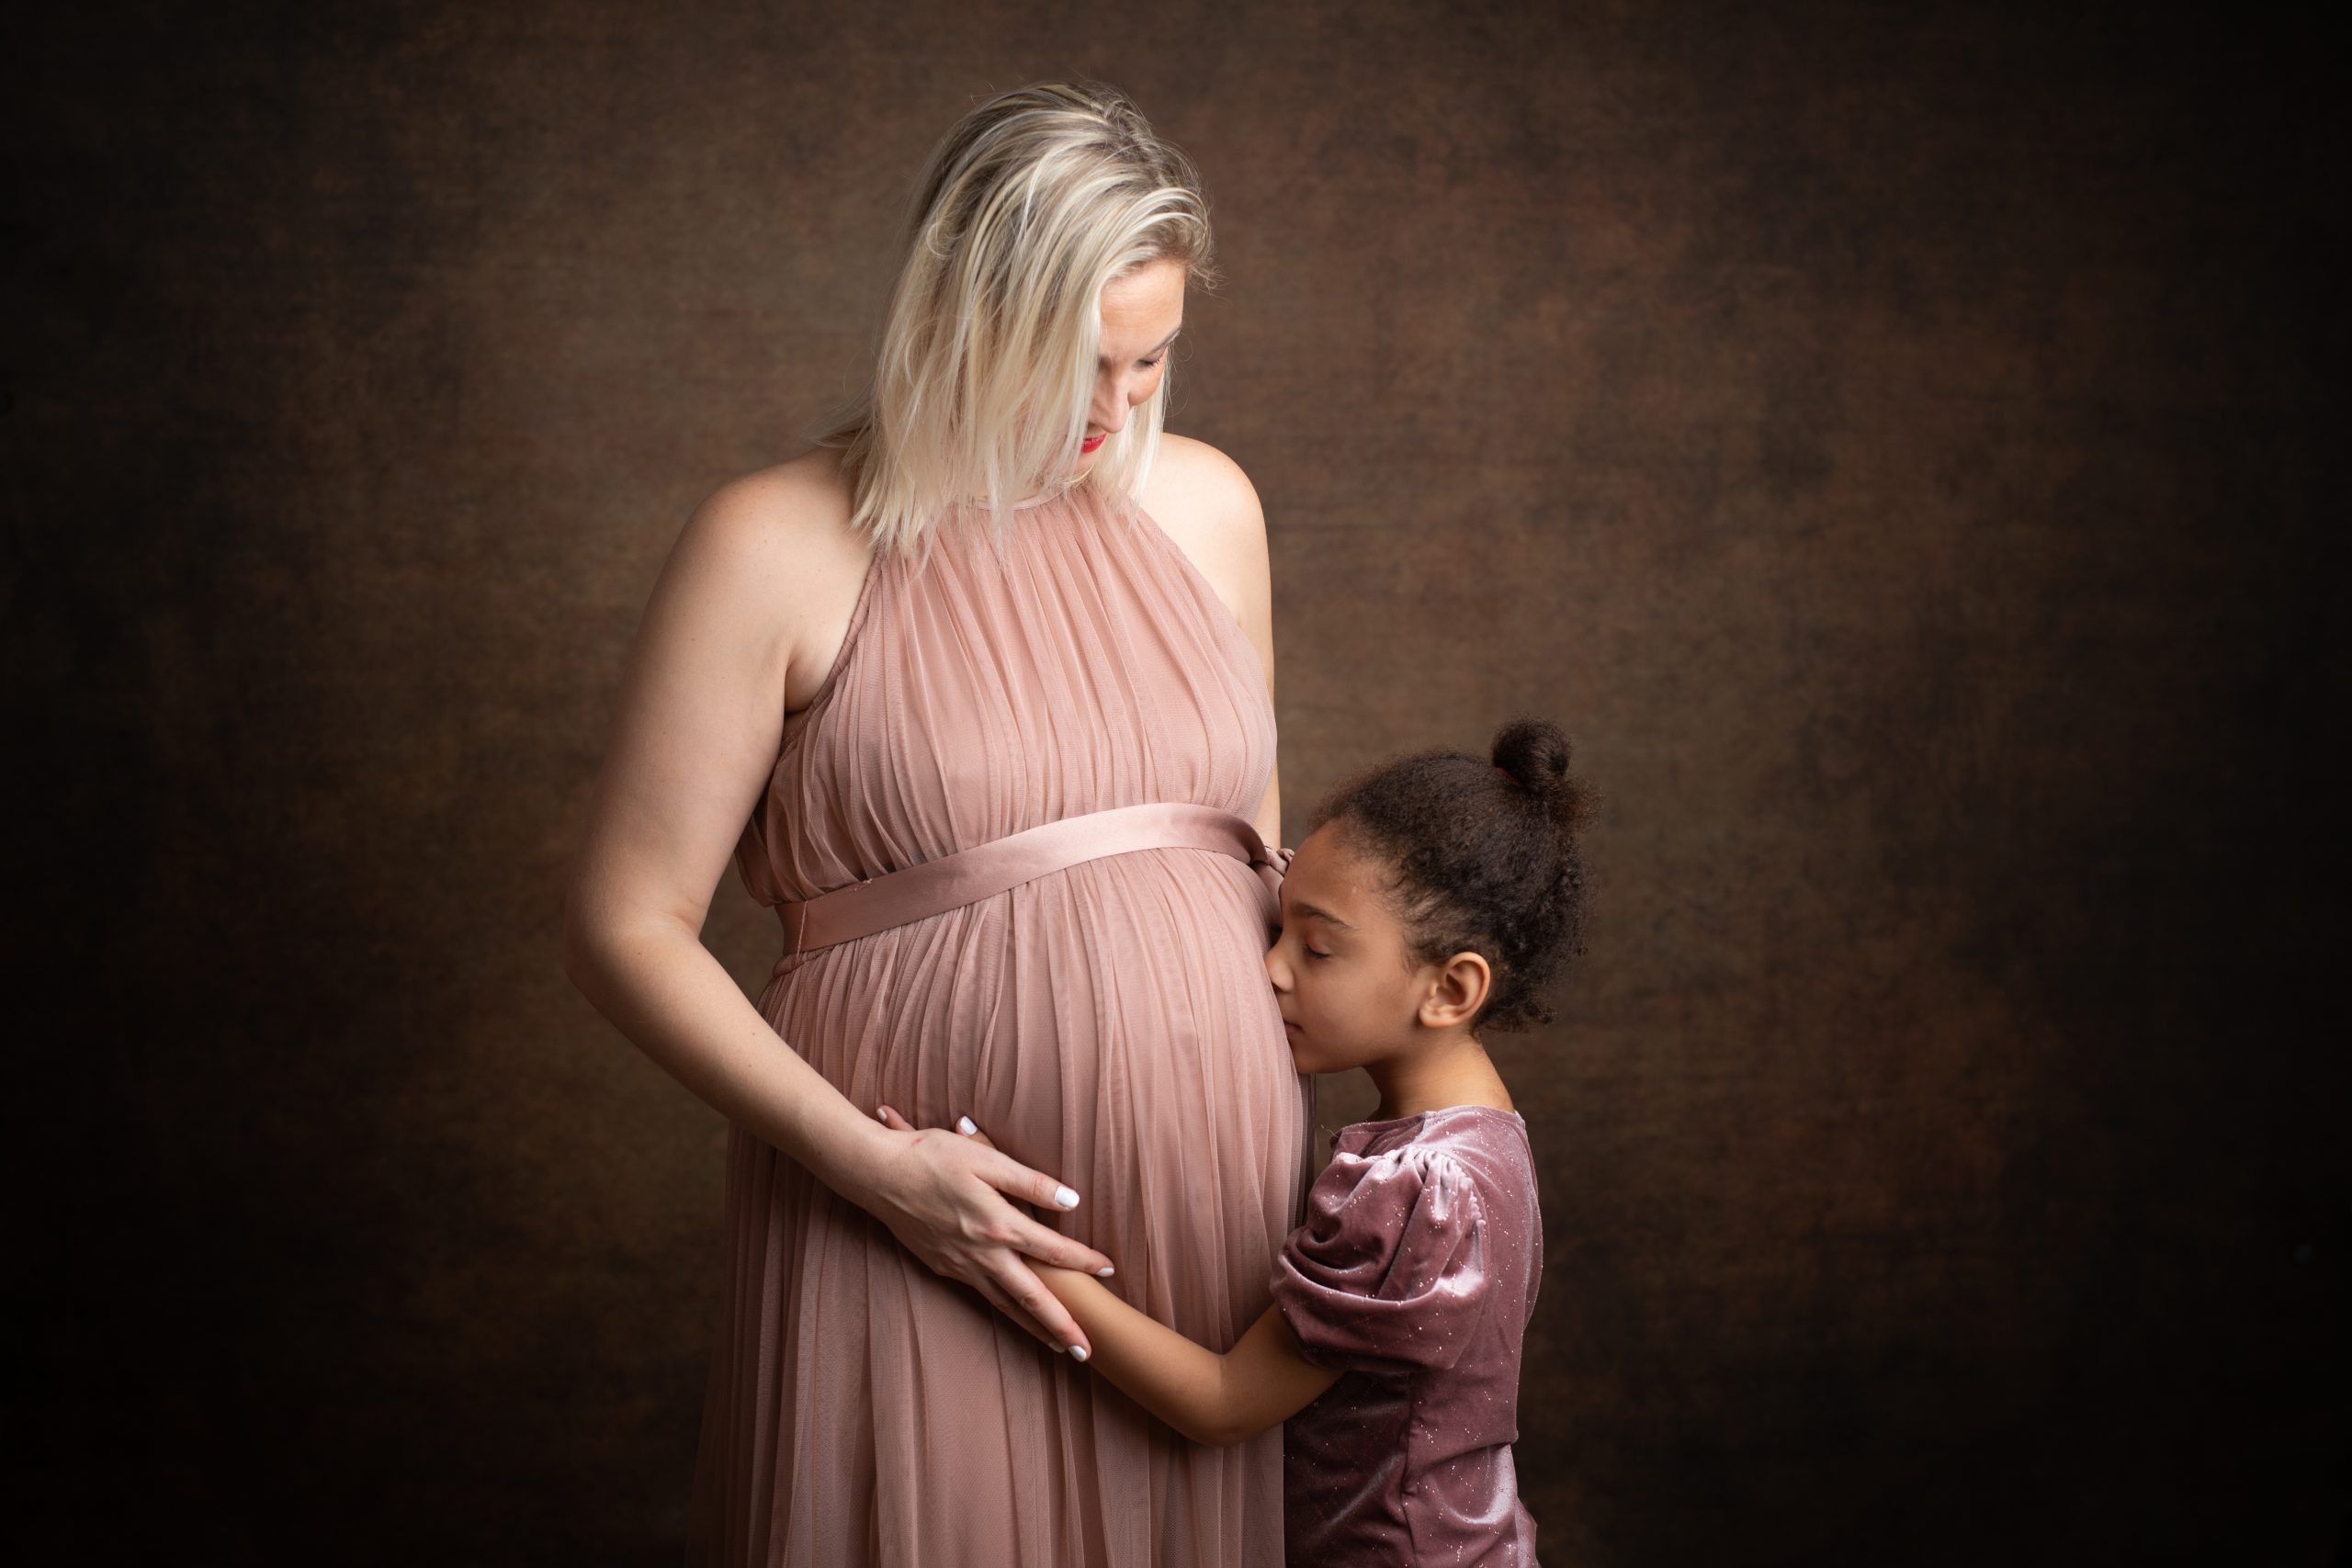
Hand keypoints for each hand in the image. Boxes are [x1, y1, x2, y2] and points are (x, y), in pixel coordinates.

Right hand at [855, 1105, 1115, 1357]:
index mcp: (998, 1224)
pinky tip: (1011, 1313)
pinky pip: (980, 1295)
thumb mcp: (986, 1158)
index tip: (1110, 1271)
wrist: (877, 1174)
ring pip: (1004, 1305)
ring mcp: (959, 1265)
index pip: (1052, 1249)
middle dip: (1061, 1326)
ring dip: (1033, 1328)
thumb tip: (1071, 1201)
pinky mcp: (941, 1267)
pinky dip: (1002, 1310)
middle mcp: (982, 1253)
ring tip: (1057, 1346)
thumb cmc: (932, 1155)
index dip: (1084, 1261)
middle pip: (1031, 1298)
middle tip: (1087, 1352)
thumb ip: (1031, 1183)